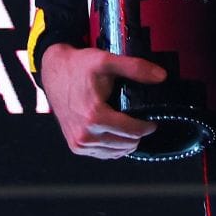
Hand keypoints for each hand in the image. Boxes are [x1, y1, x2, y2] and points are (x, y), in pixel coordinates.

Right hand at [41, 44, 166, 158]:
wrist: (54, 72)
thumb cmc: (79, 67)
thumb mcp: (107, 61)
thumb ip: (136, 68)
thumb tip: (161, 76)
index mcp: (94, 116)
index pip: (132, 132)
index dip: (147, 127)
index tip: (153, 120)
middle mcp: (85, 134)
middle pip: (125, 145)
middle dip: (138, 134)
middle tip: (142, 121)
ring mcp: (79, 143)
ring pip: (115, 152)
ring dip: (126, 142)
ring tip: (130, 127)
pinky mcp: (76, 146)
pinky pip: (102, 154)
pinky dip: (114, 147)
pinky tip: (118, 135)